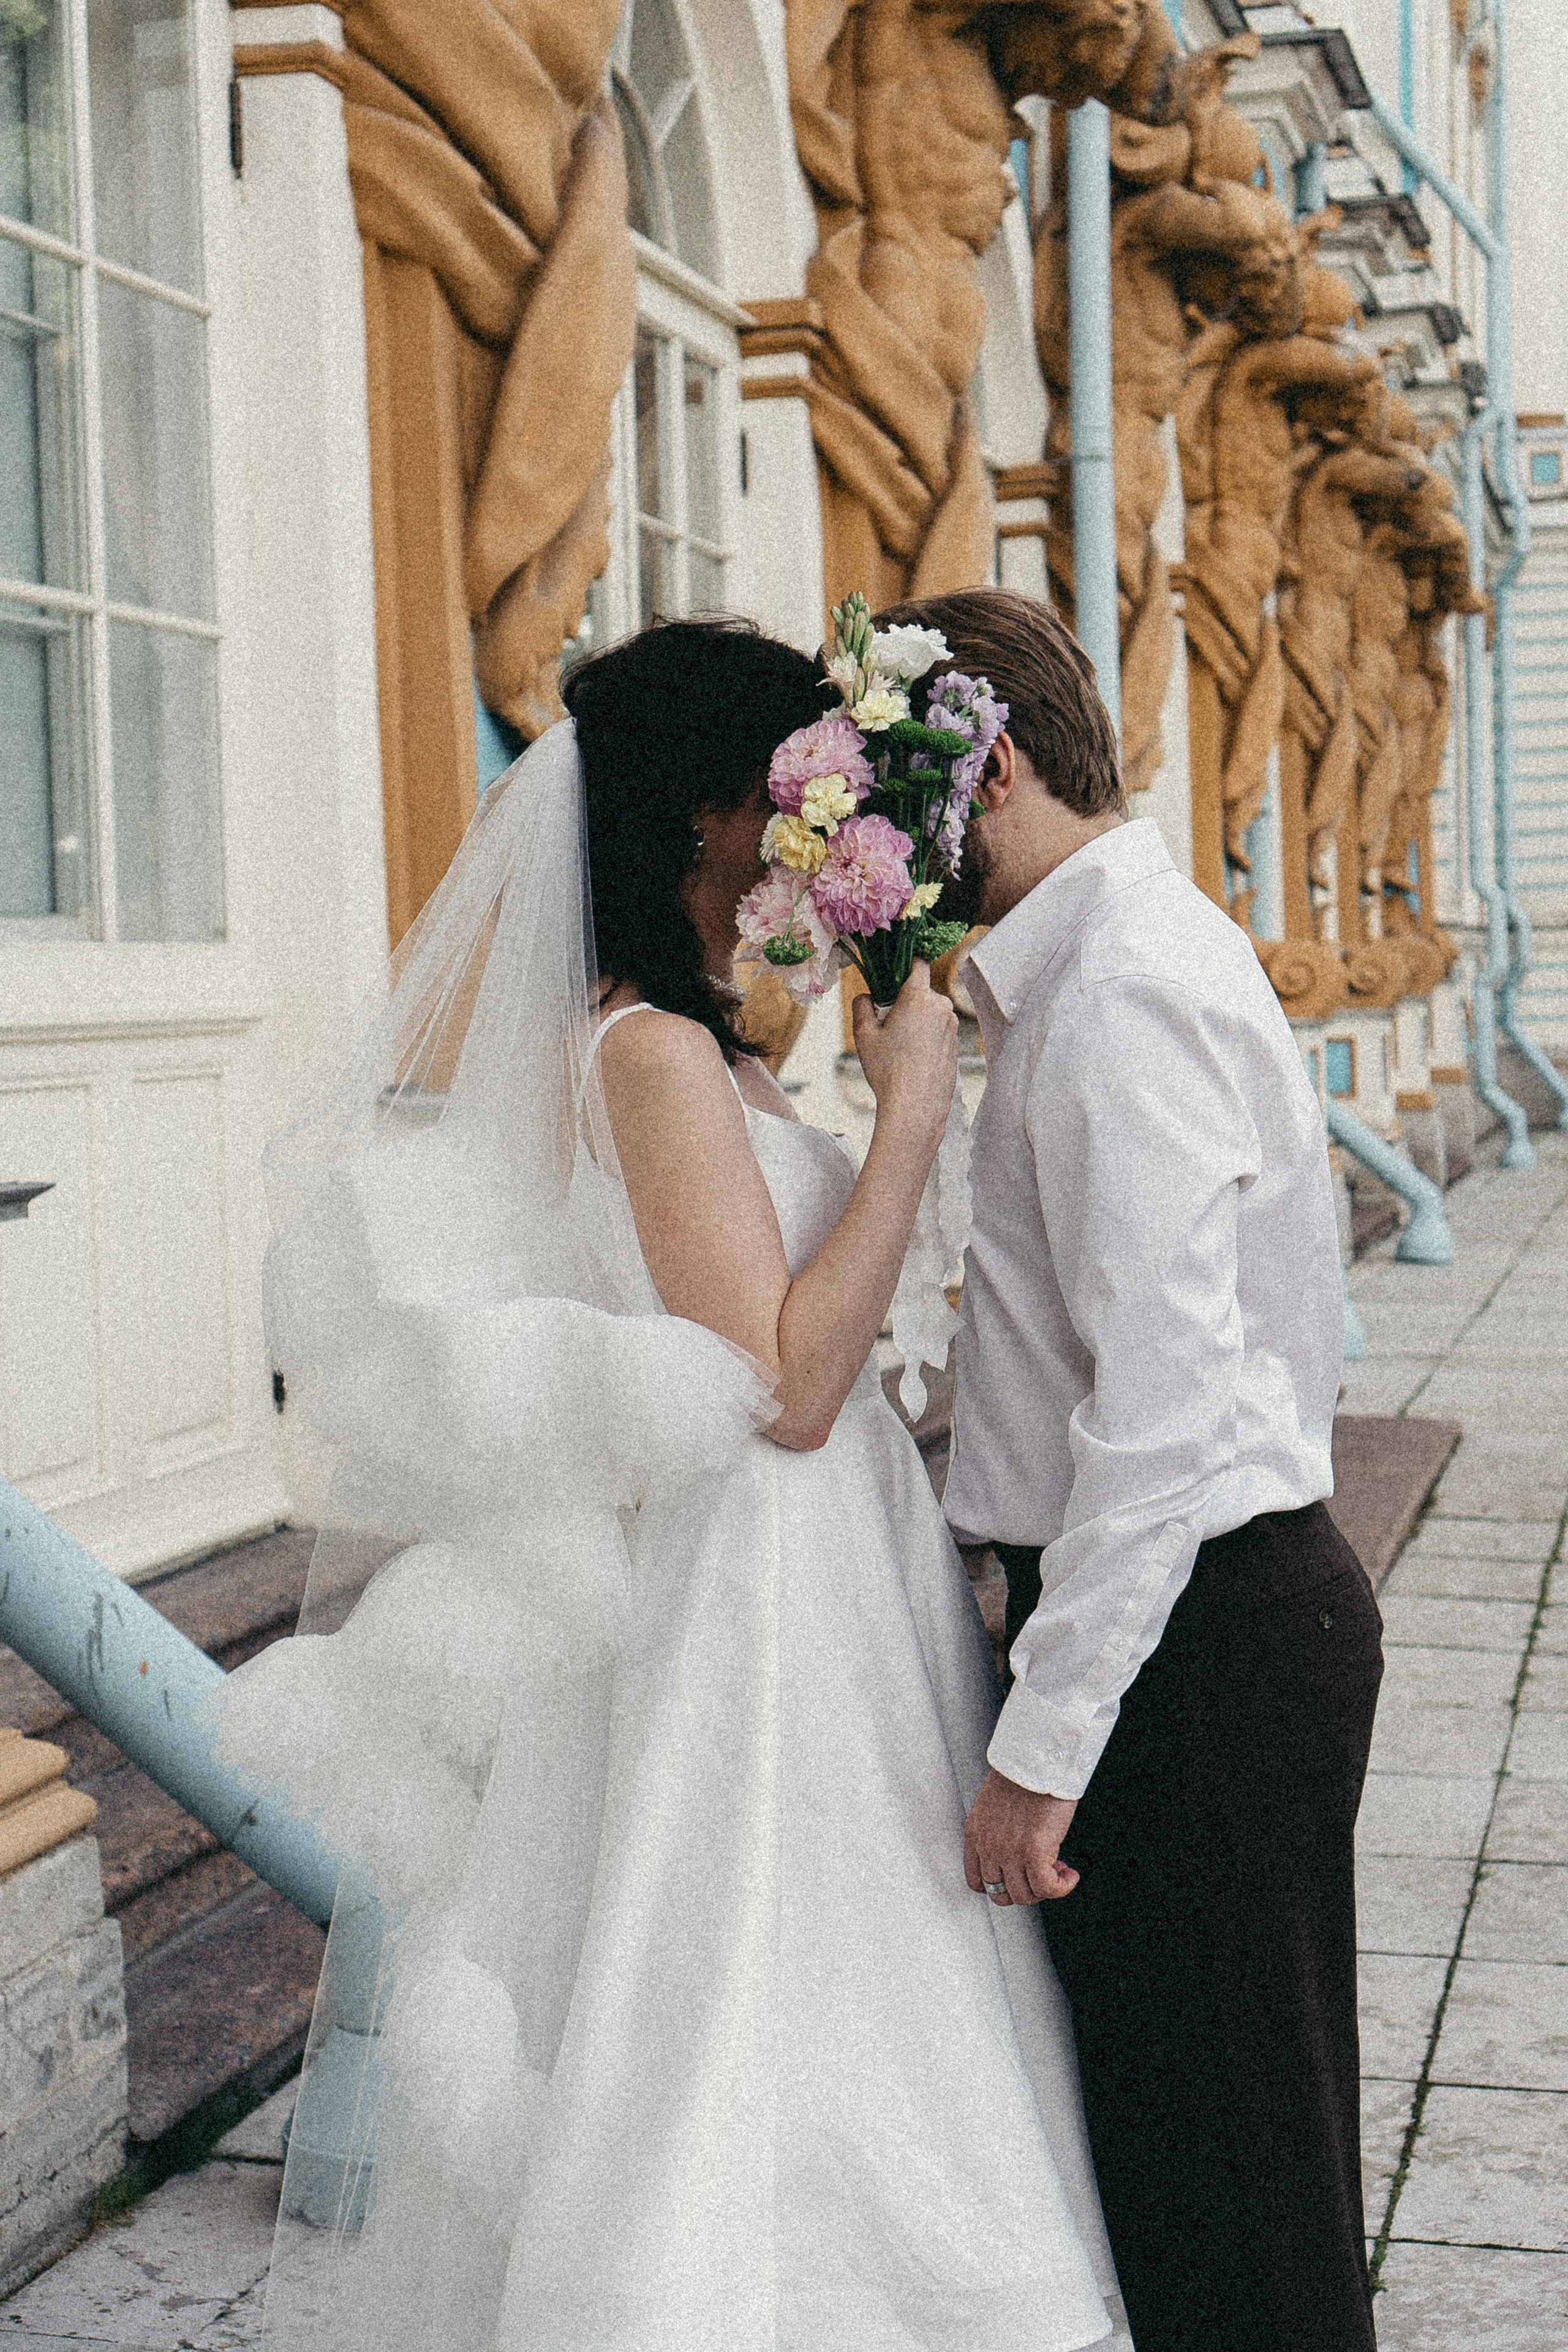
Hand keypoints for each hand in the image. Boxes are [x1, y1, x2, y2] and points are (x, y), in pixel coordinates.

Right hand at [851, 962, 957, 1148]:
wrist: (915, 1106)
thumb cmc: (889, 1070)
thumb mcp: (864, 1035)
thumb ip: (862, 1005)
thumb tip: (867, 997)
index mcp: (919, 997)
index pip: (918, 964)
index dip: (905, 966)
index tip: (893, 978)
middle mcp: (941, 1007)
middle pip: (922, 992)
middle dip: (906, 1002)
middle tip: (888, 1025)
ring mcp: (952, 1027)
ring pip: (931, 1012)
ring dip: (917, 1021)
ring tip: (900, 1048)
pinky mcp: (956, 1044)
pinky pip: (939, 1031)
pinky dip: (927, 1037)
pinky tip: (914, 1059)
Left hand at [964, 1770, 1078, 1906]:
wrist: (1036, 1758)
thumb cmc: (1022, 1774)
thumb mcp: (994, 1806)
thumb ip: (997, 1832)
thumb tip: (1016, 1854)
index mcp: (974, 1834)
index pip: (977, 1882)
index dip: (1002, 1886)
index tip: (1018, 1878)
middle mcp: (988, 1847)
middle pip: (1001, 1894)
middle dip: (1025, 1889)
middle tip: (1042, 1874)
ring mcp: (1009, 1852)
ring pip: (1024, 1895)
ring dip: (1045, 1888)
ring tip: (1059, 1870)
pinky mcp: (1033, 1852)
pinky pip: (1047, 1888)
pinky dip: (1062, 1887)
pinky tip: (1070, 1875)